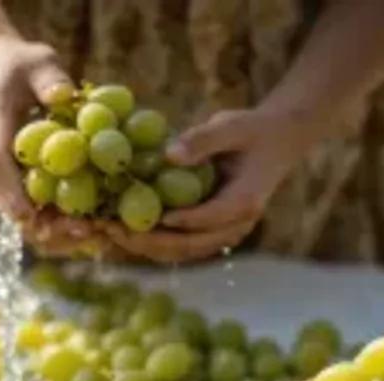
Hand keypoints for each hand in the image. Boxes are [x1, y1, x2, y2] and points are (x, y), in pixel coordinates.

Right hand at [0, 33, 99, 252]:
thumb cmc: (19, 64)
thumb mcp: (36, 61)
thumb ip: (49, 79)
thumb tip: (65, 95)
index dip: (11, 192)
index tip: (29, 216)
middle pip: (9, 201)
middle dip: (41, 223)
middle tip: (81, 231)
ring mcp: (8, 171)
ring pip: (22, 212)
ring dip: (54, 229)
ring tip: (92, 236)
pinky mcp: (22, 178)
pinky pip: (37, 206)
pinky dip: (61, 220)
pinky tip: (93, 226)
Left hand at [104, 106, 312, 262]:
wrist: (275, 143)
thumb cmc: (251, 130)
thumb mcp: (231, 126)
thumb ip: (202, 140)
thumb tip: (168, 155)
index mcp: (244, 203)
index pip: (206, 219)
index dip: (174, 221)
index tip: (141, 218)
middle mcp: (236, 227)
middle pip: (189, 245)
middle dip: (148, 240)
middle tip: (111, 228)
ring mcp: (224, 234)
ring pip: (181, 251)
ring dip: (144, 245)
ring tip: (108, 231)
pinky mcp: (211, 233)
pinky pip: (179, 245)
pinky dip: (151, 240)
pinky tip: (122, 229)